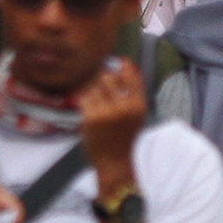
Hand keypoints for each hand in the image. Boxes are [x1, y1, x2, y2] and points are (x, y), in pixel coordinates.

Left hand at [76, 57, 147, 185]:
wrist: (114, 161)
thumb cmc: (125, 134)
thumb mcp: (137, 113)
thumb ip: (134, 89)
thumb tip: (126, 62)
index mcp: (138, 105)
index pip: (131, 76)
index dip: (124, 66)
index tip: (120, 62)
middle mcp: (123, 107)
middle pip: (107, 78)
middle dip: (103, 81)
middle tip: (103, 91)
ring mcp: (106, 113)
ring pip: (93, 88)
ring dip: (93, 94)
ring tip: (98, 107)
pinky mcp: (90, 119)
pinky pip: (84, 99)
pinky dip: (85, 105)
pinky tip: (91, 114)